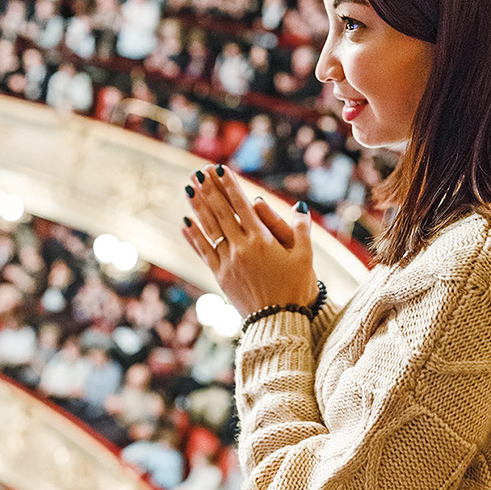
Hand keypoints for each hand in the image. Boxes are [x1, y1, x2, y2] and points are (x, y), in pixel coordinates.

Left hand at [181, 164, 318, 317]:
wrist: (279, 320)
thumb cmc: (296, 287)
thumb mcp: (305, 257)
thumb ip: (301, 229)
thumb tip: (298, 206)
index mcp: (262, 240)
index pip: (242, 205)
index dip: (230, 186)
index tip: (220, 169)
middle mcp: (241, 247)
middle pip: (221, 212)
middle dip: (210, 189)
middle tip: (199, 171)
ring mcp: (228, 261)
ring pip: (209, 228)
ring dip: (198, 207)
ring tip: (189, 188)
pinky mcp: (220, 276)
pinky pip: (203, 251)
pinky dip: (193, 236)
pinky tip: (185, 222)